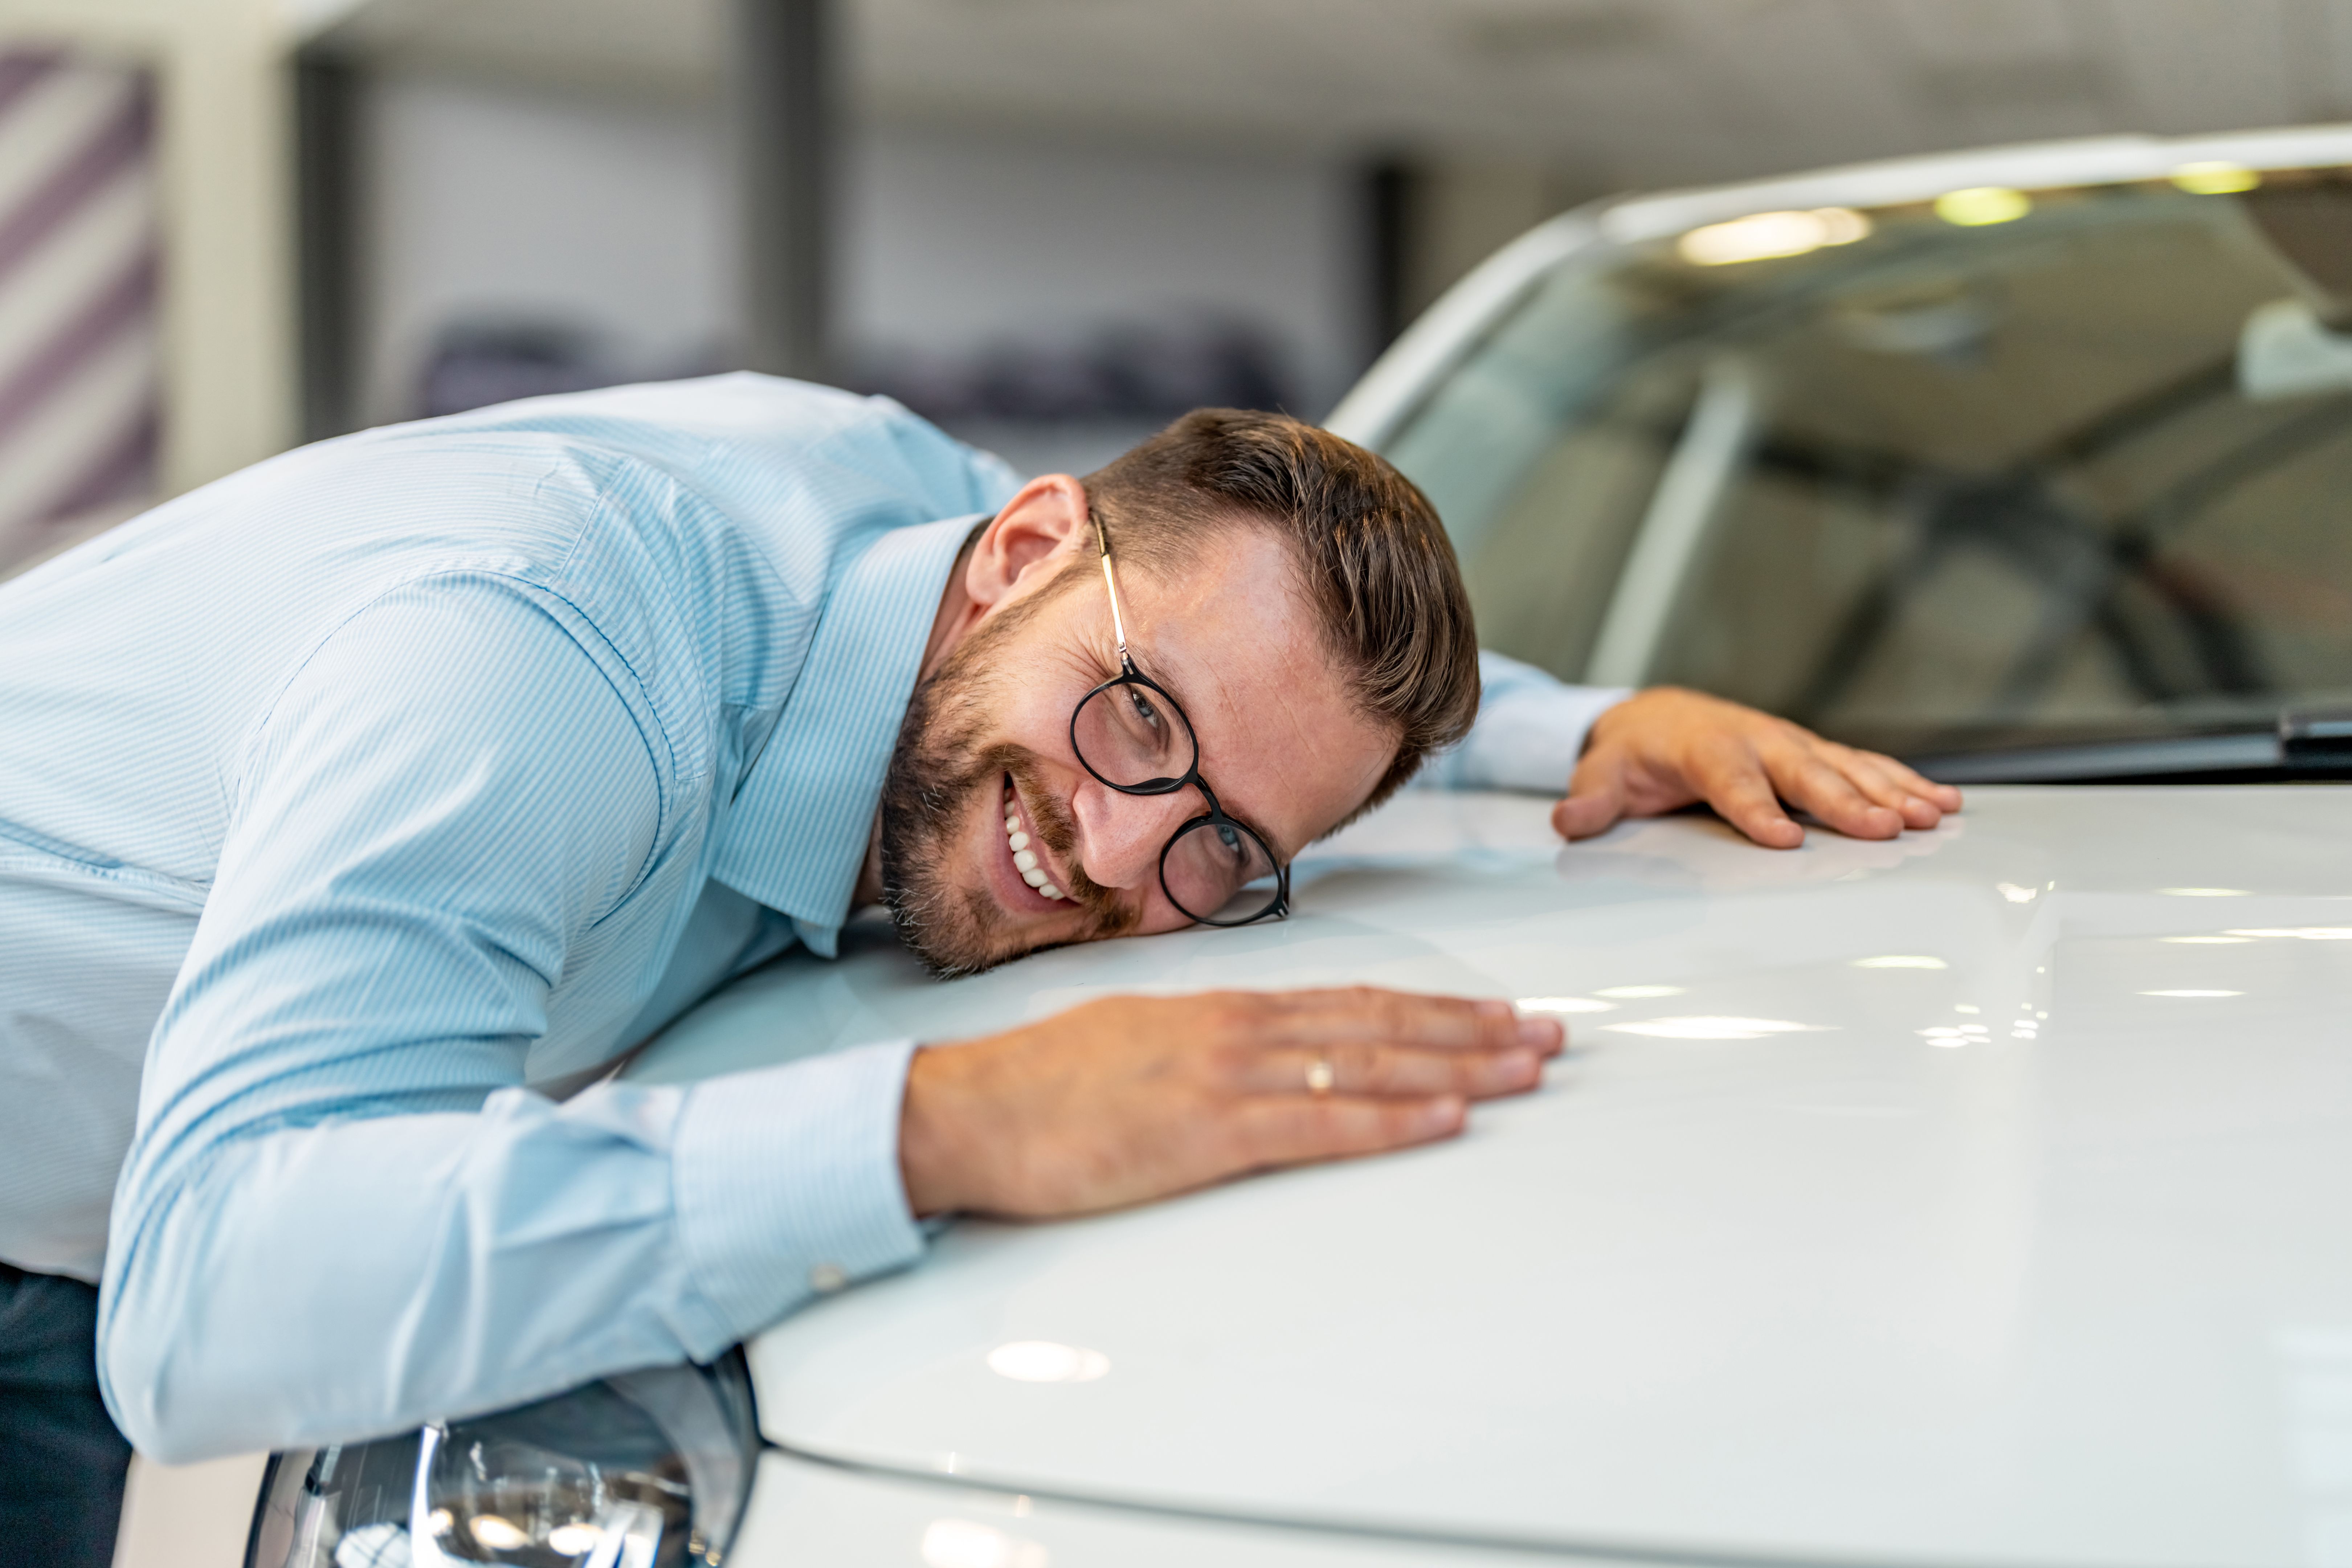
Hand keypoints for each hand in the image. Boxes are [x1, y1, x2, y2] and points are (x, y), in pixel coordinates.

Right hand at [898, 988, 1563, 1217]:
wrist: (966, 1110)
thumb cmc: (1039, 1087)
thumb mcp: (1134, 1044)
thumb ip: (1202, 1047)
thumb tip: (1253, 1054)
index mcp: (1220, 1012)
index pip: (1350, 1004)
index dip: (1431, 1008)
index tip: (1495, 1013)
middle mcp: (1236, 1031)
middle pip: (1378, 1026)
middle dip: (1472, 1031)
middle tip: (1548, 1035)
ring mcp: (1224, 1077)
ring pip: (1366, 1066)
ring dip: (1456, 1068)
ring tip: (1525, 1067)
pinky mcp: (1205, 1132)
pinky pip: (1318, 1124)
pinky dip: (1389, 1119)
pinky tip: (1445, 1115)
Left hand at [1553, 687, 1961, 848]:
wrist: (1657, 714)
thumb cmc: (1635, 750)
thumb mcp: (1602, 772)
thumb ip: (1591, 799)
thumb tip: (1568, 820)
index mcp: (1704, 746)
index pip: (1732, 781)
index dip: (1756, 808)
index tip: (1783, 838)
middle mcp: (1756, 740)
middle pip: (1804, 773)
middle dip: (1845, 801)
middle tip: (1885, 829)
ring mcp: (1790, 745)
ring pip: (1846, 767)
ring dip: (1890, 791)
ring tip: (1930, 816)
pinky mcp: (1812, 754)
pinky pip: (1863, 767)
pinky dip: (1903, 782)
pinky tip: (1940, 803)